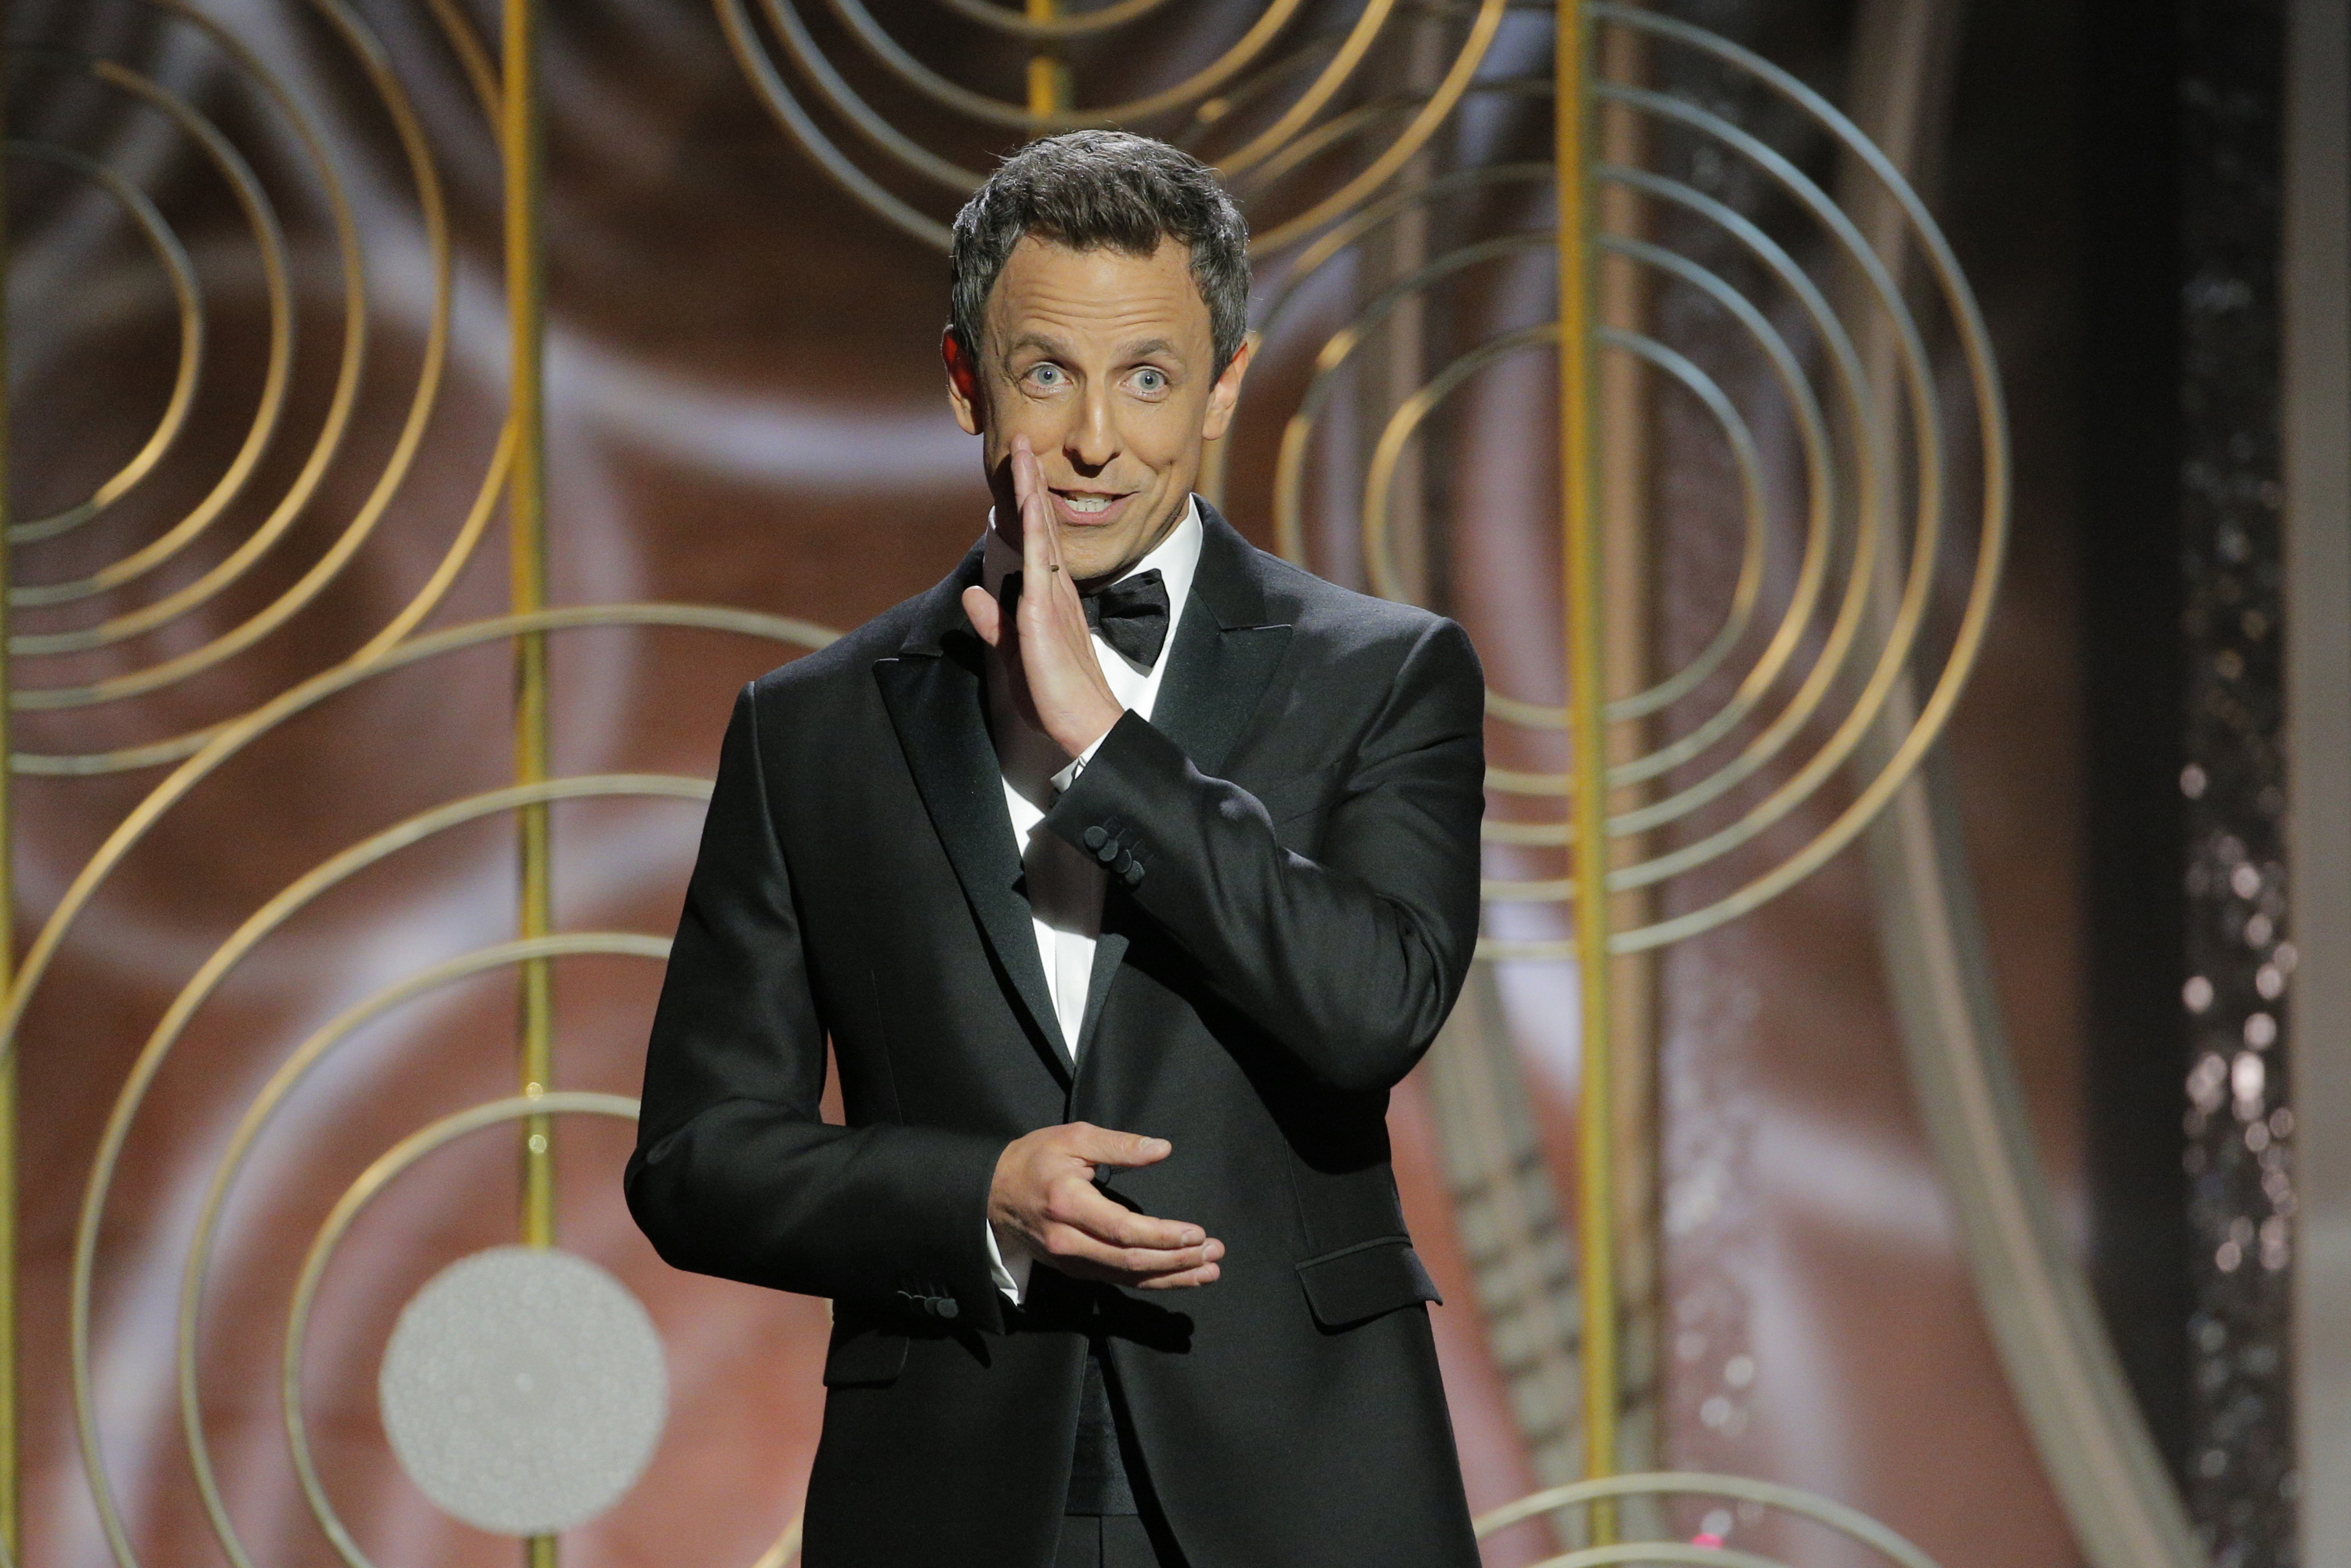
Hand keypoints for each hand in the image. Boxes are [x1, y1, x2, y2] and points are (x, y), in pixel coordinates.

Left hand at [961, 436, 1126, 758]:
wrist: (1084, 723)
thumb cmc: (1054, 694)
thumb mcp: (1012, 653)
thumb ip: (993, 622)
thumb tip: (973, 594)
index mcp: (1049, 596)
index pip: (1035, 540)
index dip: (1025, 503)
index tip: (1018, 470)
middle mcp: (1054, 588)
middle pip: (1039, 523)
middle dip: (1029, 481)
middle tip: (1022, 441)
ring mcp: (1051, 596)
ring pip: (1039, 532)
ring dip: (1030, 491)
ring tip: (1023, 454)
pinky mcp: (1044, 613)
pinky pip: (1038, 562)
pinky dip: (1032, 530)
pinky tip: (1026, 504)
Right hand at [989, 1122, 1224, 1289]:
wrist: (992, 1194)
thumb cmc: (1035, 1160)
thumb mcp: (1074, 1138)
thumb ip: (1119, 1145)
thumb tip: (1162, 1149)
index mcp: (1068, 1204)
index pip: (1123, 1230)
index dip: (1162, 1237)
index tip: (1197, 1234)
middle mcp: (1068, 1241)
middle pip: (1130, 1261)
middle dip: (1177, 1261)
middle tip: (1215, 1253)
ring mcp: (1070, 1261)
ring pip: (1126, 1278)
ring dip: (1172, 1277)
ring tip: (1208, 1271)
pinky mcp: (1074, 1269)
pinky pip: (1117, 1280)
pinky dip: (1151, 1281)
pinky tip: (1179, 1277)